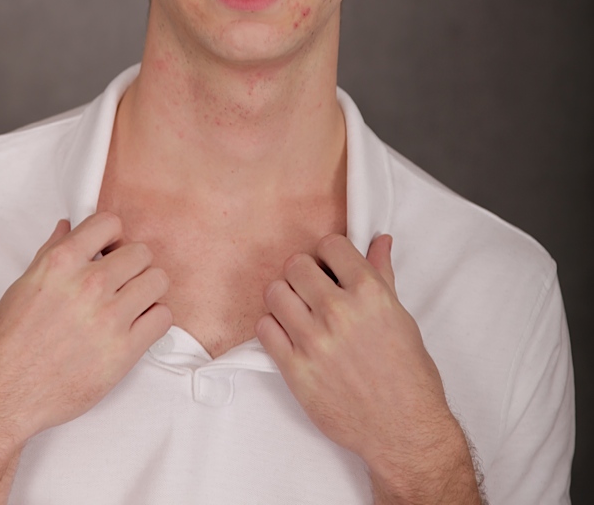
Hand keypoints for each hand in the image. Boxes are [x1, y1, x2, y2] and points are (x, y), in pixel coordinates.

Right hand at [0, 212, 171, 445]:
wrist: (3, 394)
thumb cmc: (8, 343)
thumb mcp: (24, 285)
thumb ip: (52, 251)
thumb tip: (68, 227)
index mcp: (62, 262)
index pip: (110, 222)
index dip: (112, 236)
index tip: (109, 250)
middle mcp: (89, 284)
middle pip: (141, 252)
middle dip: (132, 264)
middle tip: (121, 281)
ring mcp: (109, 317)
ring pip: (158, 280)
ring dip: (147, 289)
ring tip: (131, 302)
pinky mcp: (124, 350)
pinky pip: (162, 317)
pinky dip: (154, 319)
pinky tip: (137, 326)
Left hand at [256, 234, 480, 503]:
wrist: (403, 430)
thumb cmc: (408, 375)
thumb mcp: (401, 317)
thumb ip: (382, 274)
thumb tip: (379, 242)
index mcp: (369, 293)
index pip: (330, 244)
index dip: (328, 254)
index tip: (330, 266)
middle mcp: (339, 312)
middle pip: (296, 264)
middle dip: (303, 273)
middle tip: (311, 288)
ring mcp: (314, 341)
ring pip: (275, 292)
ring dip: (284, 297)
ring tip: (298, 311)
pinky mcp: (296, 370)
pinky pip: (265, 329)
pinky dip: (273, 327)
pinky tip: (289, 334)